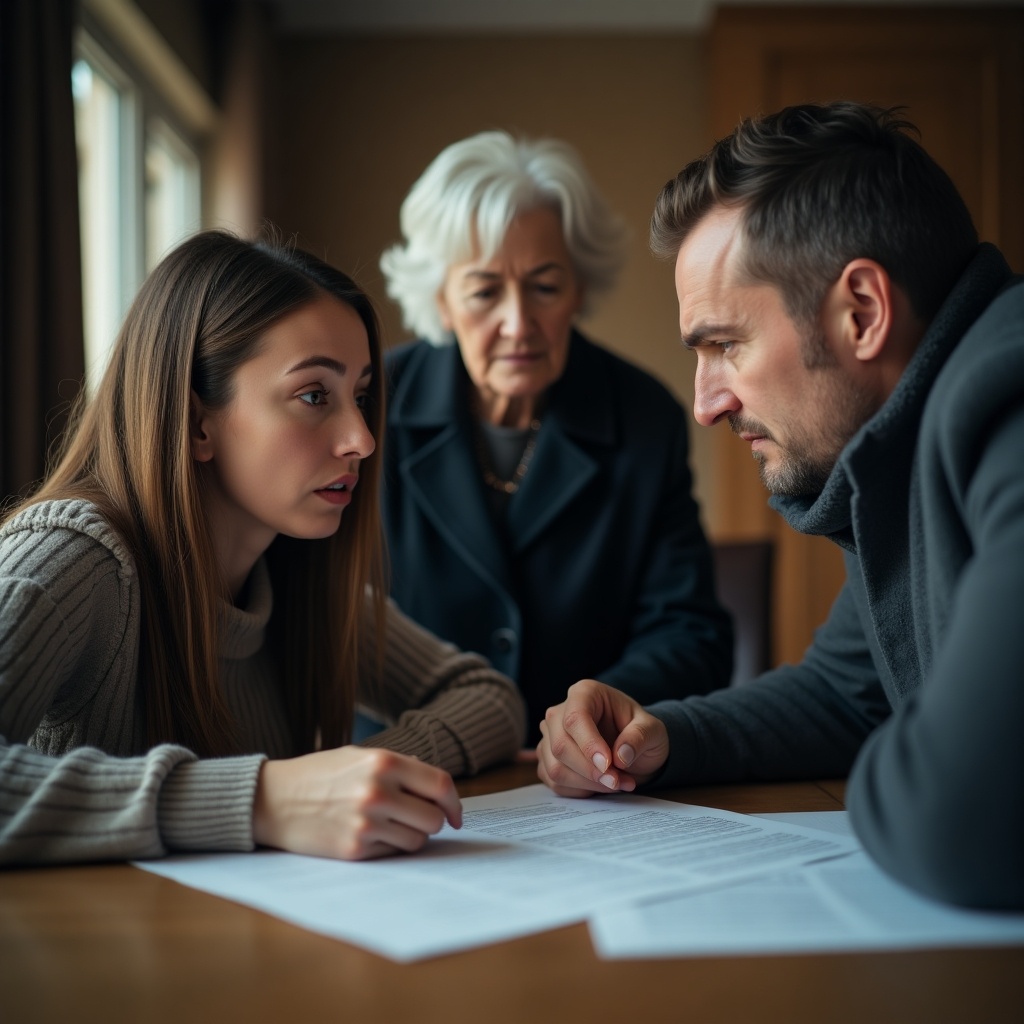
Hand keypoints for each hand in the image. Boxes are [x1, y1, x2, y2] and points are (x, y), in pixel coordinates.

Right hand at [252, 746, 461, 859]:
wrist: (273, 799)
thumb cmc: (320, 774)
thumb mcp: (360, 757)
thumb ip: (401, 769)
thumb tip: (439, 792)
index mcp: (383, 762)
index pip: (440, 785)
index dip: (454, 803)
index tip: (455, 814)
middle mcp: (377, 791)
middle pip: (433, 818)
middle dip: (432, 821)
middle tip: (416, 819)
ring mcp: (366, 823)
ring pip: (416, 840)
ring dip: (410, 836)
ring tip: (388, 825)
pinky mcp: (354, 850)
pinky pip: (392, 854)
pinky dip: (389, 848)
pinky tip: (370, 835)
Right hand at [536, 679, 669, 797]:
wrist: (631, 748)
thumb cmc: (639, 732)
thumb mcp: (652, 730)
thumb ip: (639, 737)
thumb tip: (621, 756)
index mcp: (584, 693)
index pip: (575, 718)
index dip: (589, 745)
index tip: (608, 765)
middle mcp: (560, 712)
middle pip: (561, 746)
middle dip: (590, 771)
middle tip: (617, 781)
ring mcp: (549, 737)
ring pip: (555, 768)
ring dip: (588, 783)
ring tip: (616, 783)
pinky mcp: (547, 759)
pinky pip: (555, 783)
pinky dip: (580, 791)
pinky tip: (600, 785)